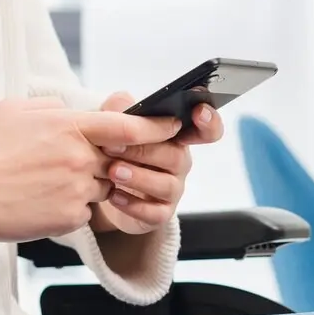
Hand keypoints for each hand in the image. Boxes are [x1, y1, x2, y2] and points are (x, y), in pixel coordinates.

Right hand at [0, 98, 183, 241]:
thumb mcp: (16, 109)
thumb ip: (54, 107)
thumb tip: (75, 111)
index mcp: (68, 126)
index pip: (127, 126)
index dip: (156, 127)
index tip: (172, 126)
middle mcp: (78, 158)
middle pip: (115, 161)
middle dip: (102, 163)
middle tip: (68, 163)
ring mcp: (75, 190)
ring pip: (101, 188)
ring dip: (84, 186)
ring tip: (45, 182)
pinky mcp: (67, 218)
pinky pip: (84, 213)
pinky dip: (69, 208)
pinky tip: (39, 201)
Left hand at [89, 92, 225, 234]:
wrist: (104, 186)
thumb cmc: (118, 150)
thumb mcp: (115, 125)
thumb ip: (120, 109)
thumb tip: (122, 101)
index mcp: (176, 136)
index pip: (207, 129)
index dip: (209, 121)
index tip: (199, 112)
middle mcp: (180, 162)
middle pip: (176, 156)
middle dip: (144, 150)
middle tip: (113, 146)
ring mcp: (172, 189)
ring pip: (166, 185)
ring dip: (138, 177)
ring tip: (112, 171)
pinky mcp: (160, 213)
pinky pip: (154, 213)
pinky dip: (133, 205)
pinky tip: (113, 195)